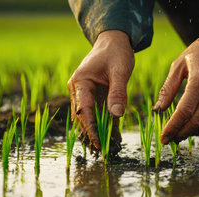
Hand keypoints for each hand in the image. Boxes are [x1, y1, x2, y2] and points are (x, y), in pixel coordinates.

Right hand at [67, 30, 133, 150]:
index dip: (91, 128)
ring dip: (98, 134)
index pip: (84, 110)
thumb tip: (116, 114)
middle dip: (92, 135)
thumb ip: (118, 92)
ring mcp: (85, 95)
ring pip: (89, 120)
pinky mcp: (95, 98)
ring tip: (110, 150)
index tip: (99, 143)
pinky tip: (115, 139)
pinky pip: (99, 115)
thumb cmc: (116, 53)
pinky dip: (106, 127)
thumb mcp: (120, 71)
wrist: (114, 42)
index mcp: (80, 82)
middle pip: (83, 118)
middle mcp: (78, 90)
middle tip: (104, 152)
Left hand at [153, 26, 198, 143]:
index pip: (185, 111)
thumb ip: (168, 88)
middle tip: (170, 139)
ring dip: (194, 132)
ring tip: (181, 134)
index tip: (164, 137)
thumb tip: (157, 110)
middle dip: (181, 133)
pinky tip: (196, 126)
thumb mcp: (178, 65)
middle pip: (197, 121)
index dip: (173, 127)